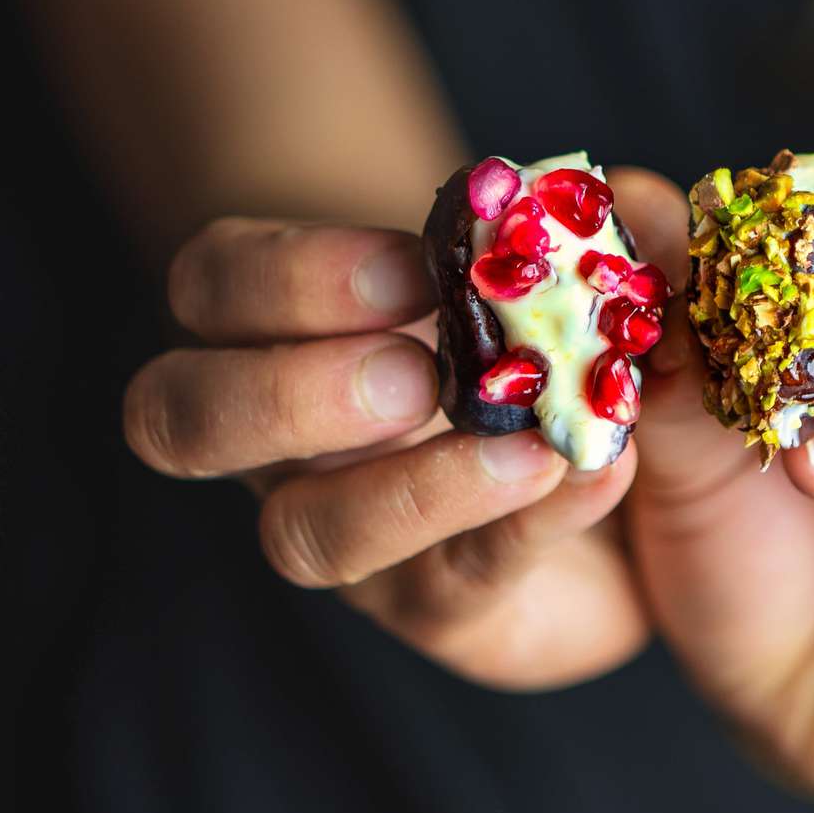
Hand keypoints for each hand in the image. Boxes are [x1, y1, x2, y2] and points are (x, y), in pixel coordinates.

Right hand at [122, 216, 648, 687]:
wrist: (632, 488)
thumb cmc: (555, 340)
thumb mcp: (558, 270)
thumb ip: (563, 233)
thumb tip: (608, 201)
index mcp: (277, 329)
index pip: (212, 286)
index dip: (292, 274)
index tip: (414, 262)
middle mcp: (280, 441)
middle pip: (182, 417)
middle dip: (287, 392)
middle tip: (413, 375)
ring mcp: (349, 533)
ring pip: (300, 534)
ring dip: (405, 491)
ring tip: (524, 450)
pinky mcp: (437, 611)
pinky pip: (453, 585)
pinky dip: (529, 525)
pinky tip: (596, 474)